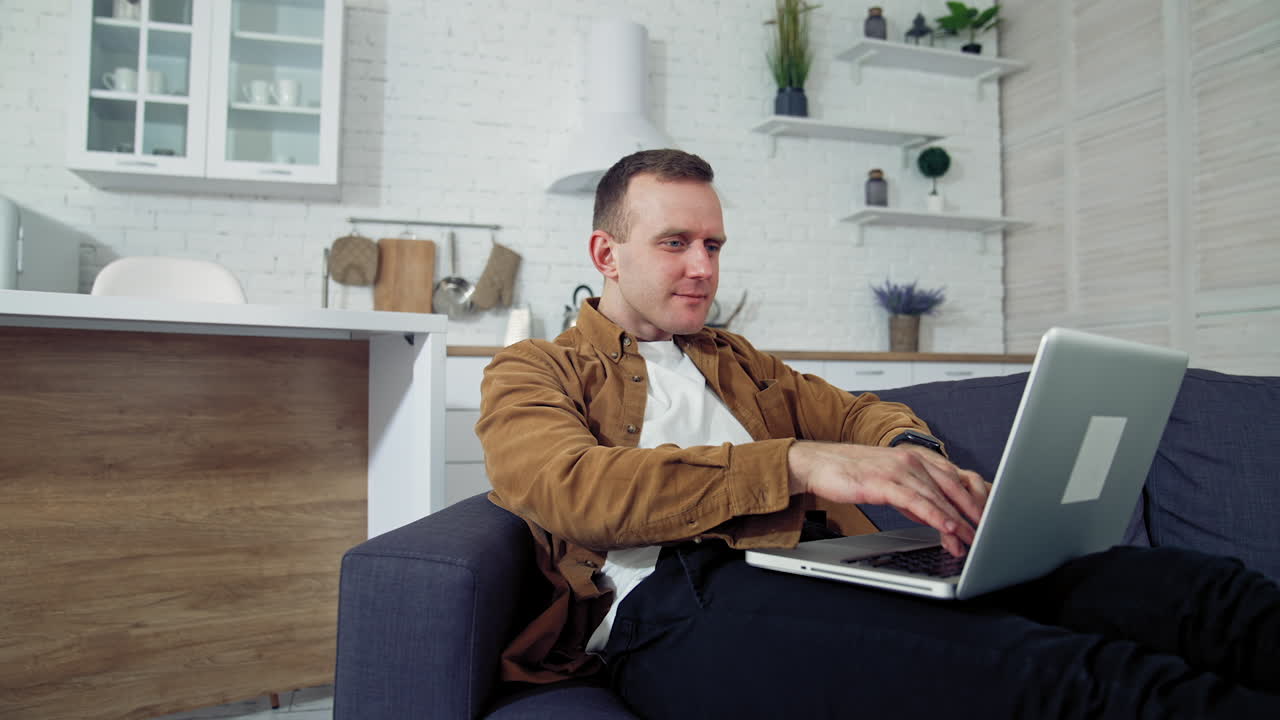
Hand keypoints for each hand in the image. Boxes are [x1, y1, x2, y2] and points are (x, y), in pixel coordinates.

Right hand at [787, 441, 989, 556]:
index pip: (956, 478)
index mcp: (917, 458)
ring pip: (938, 496)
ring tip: (971, 540)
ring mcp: (899, 469)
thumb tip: (937, 518)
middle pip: (954, 486)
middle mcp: (912, 459)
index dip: (975, 499)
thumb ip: (916, 497)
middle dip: (974, 512)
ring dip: (957, 520)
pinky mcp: (883, 481)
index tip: (988, 520)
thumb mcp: (891, 484)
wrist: (818, 464)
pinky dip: (935, 515)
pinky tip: (946, 528)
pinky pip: (916, 501)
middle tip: (989, 534)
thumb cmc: (852, 473)